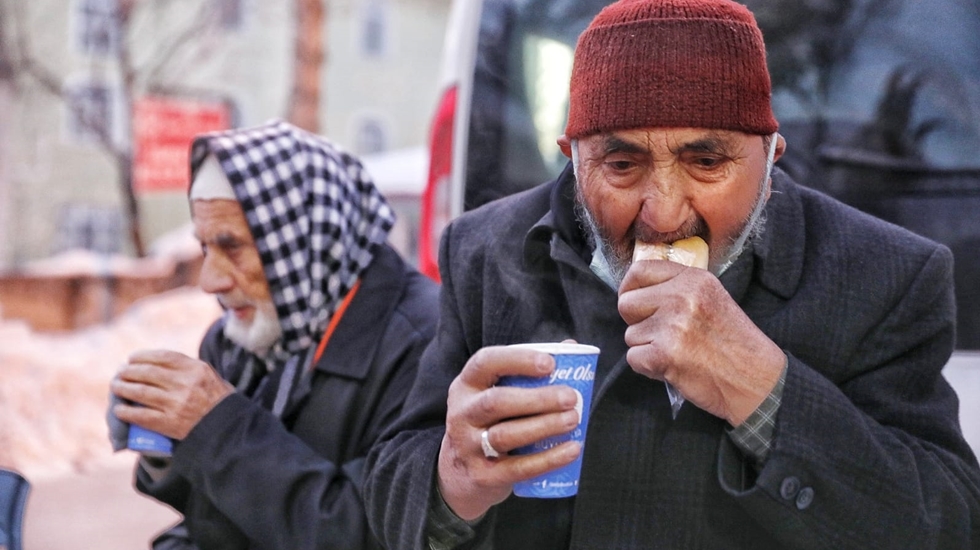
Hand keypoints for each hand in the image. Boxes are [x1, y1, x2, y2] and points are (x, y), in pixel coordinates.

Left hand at [110, 350, 233, 439]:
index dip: (143, 356)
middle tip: (120, 373)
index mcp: (196, 369)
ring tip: (116, 386)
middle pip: (148, 373)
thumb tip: (152, 364)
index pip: (163, 356)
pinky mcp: (169, 423)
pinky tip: (118, 409)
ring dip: (123, 388)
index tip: (131, 358)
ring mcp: (176, 404)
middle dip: (129, 371)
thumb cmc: (215, 399)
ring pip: (140, 392)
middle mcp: (185, 384)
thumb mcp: (207, 376)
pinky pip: (141, 415)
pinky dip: (126, 411)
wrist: (225, 427)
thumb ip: (185, 368)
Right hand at [437, 346, 581, 520]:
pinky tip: (572, 450)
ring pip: (505, 435)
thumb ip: (527, 372)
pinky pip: (517, 468)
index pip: (485, 363)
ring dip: (544, 426)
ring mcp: (468, 446)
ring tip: (573, 420)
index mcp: (466, 386)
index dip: (518, 359)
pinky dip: (547, 459)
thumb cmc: (489, 423)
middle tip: (571, 397)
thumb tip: (570, 346)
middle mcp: (462, 413)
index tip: (550, 363)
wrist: (458, 475)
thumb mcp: (493, 394)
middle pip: (496, 401)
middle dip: (537, 398)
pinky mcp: (482, 476)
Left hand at [619, 260, 783, 425]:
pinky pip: (633, 358)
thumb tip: (636, 288)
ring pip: (630, 334)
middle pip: (626, 303)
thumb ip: (678, 288)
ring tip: (677, 352)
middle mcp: (681, 297)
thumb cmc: (733, 342)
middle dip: (637, 322)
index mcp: (693, 279)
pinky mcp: (664, 355)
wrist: (755, 380)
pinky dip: (648, 368)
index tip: (638, 302)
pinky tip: (673, 367)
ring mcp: (672, 326)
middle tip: (660, 334)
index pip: (639, 270)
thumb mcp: (712, 298)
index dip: (631, 288)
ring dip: (647, 348)